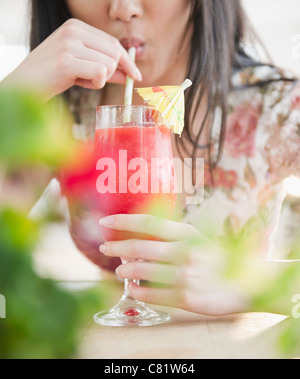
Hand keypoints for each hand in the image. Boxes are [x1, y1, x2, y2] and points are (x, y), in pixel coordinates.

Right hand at [2, 19, 141, 101]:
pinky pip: (100, 74)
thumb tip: (129, 73)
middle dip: (111, 72)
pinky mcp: (67, 61)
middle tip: (92, 80)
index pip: (113, 43)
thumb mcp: (81, 67)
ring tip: (79, 79)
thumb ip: (104, 67)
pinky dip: (94, 84)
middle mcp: (73, 30)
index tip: (135, 75)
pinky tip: (77, 82)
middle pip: (114, 53)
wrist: (25, 85)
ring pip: (108, 64)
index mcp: (76, 26)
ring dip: (99, 79)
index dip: (127, 61)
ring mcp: (69, 44)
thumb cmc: (53, 76)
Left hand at [99, 214, 248, 315]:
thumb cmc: (214, 258)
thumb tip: (136, 235)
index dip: (122, 221)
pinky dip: (136, 291)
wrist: (244, 284)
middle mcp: (184, 252)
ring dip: (124, 270)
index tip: (105, 222)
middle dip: (116, 247)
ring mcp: (184, 276)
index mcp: (186, 234)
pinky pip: (150, 294)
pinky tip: (132, 289)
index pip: (147, 223)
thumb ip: (170, 236)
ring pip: (140, 271)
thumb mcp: (196, 239)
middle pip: (138, 247)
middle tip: (105, 248)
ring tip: (119, 270)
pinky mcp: (185, 298)